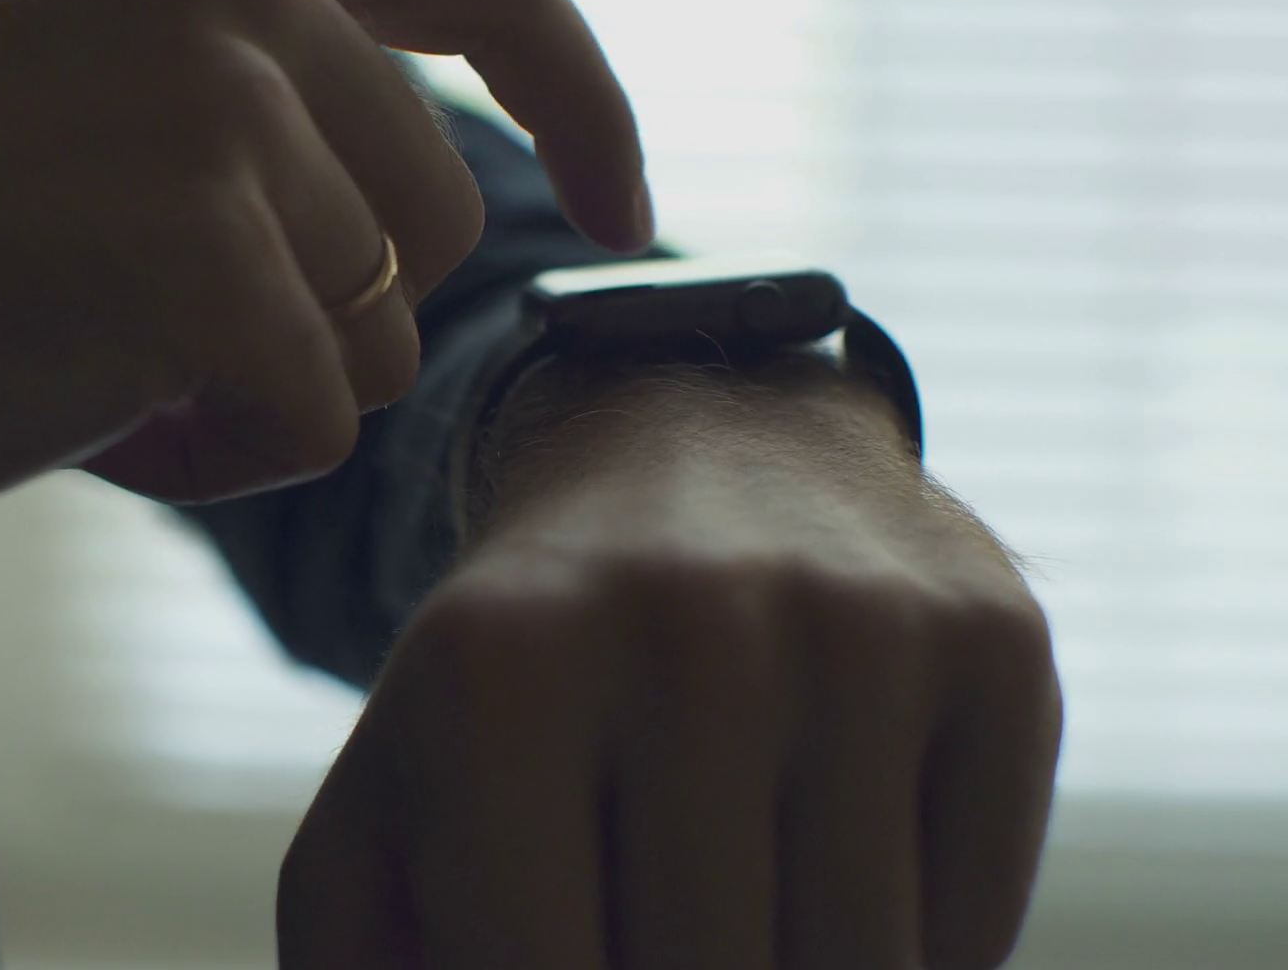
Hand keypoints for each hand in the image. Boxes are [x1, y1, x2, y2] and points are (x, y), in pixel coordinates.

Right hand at [0, 0, 649, 536]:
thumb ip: (258, 99)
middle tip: (163, 347)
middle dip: (329, 317)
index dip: (583, 96)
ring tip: (100, 371)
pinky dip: (228, 460)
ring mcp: (212, 95)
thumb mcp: (83, 81)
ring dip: (266, 388)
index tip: (620, 203)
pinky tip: (93, 429)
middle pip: (431, 217)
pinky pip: (313, 414)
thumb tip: (419, 224)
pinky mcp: (190, 242)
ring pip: (381, 329)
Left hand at [279, 363, 1061, 969]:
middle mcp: (691, 626)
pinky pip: (969, 931)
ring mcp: (863, 628)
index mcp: (499, 672)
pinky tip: (829, 836)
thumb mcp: (389, 791)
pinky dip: (907, 942)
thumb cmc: (521, 673)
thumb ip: (361, 956)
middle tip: (646, 910)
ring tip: (727, 882)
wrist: (689, 438)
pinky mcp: (995, 644)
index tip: (563, 944)